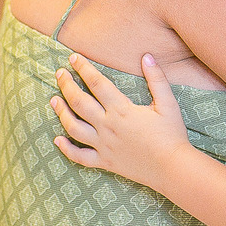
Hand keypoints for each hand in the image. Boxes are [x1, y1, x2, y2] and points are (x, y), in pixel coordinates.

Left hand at [50, 53, 190, 191]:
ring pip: (73, 128)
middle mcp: (108, 126)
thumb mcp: (167, 103)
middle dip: (67, 85)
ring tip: (53, 100)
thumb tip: (147, 56)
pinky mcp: (105, 162)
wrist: (172, 168)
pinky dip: (66, 149)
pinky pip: (80, 157)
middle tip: (60, 73)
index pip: (97, 83)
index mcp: (122, 110)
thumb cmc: (172, 135)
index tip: (73, 58)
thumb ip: (157, 79)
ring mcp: (103, 145)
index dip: (83, 68)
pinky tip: (57, 140)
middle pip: (79, 102)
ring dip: (61, 112)